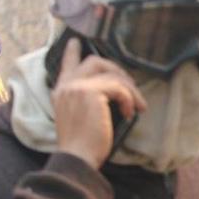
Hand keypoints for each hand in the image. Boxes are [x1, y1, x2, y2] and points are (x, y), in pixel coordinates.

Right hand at [52, 37, 145, 168]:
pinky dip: (129, 99)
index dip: (73, 52)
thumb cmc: (82, 144)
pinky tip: (129, 113)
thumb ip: (86, 100)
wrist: (77, 157)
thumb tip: (113, 91)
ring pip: (112, 75)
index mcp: (61, 91)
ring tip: (137, 107)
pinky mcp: (91, 93)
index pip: (66, 65)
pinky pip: (119, 88)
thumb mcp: (80, 116)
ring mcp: (77, 87)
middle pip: (94, 61)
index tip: (76, 41)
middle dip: (116, 70)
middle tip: (130, 85)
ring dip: (130, 91)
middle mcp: (67, 85)